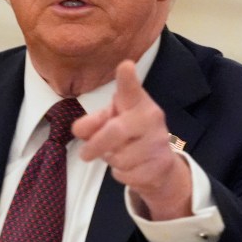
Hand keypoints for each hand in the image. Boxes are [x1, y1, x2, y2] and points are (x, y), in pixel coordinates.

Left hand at [71, 60, 192, 220]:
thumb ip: (91, 124)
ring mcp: (159, 141)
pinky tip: (132, 168)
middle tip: (85, 154)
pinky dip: (122, 175)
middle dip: (96, 145)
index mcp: (136, 102)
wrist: (159, 165)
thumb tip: (79, 130)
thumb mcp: (108, 123)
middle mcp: (151, 117)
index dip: (127, 78)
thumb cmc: (127, 136)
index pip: (130, 89)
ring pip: (120, 158)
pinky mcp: (162, 164)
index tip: (125, 66)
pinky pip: (128, 174)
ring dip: (112, 161)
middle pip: (115, 132)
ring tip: (120, 155)